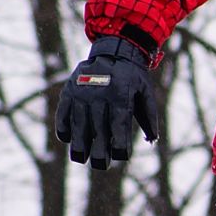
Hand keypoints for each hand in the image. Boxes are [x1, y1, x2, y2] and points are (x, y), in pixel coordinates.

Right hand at [54, 35, 158, 169]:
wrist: (113, 49)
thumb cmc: (133, 76)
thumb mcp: (145, 92)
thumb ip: (149, 115)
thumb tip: (152, 140)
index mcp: (120, 94)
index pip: (119, 124)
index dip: (119, 142)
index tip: (121, 157)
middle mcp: (99, 93)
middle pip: (98, 127)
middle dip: (99, 149)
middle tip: (101, 166)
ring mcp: (81, 92)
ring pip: (79, 122)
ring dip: (78, 143)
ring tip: (80, 160)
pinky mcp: (69, 90)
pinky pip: (64, 111)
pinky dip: (63, 126)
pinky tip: (67, 139)